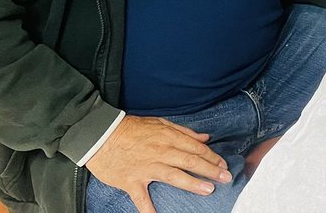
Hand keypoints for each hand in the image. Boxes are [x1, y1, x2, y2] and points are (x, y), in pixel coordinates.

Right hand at [84, 116, 230, 212]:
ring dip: (192, 183)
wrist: (100, 135)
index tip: (223, 165)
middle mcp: (160, 152)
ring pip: (173, 176)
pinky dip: (148, 209)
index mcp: (168, 138)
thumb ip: (184, 132)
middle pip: (190, 162)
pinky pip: (141, 198)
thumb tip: (205, 138)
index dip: (212, 156)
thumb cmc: (131, 128)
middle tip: (225, 178)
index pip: (195, 148)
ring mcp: (146, 168)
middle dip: (210, 170)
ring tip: (208, 190)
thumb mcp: (160, 123)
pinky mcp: (131, 181)